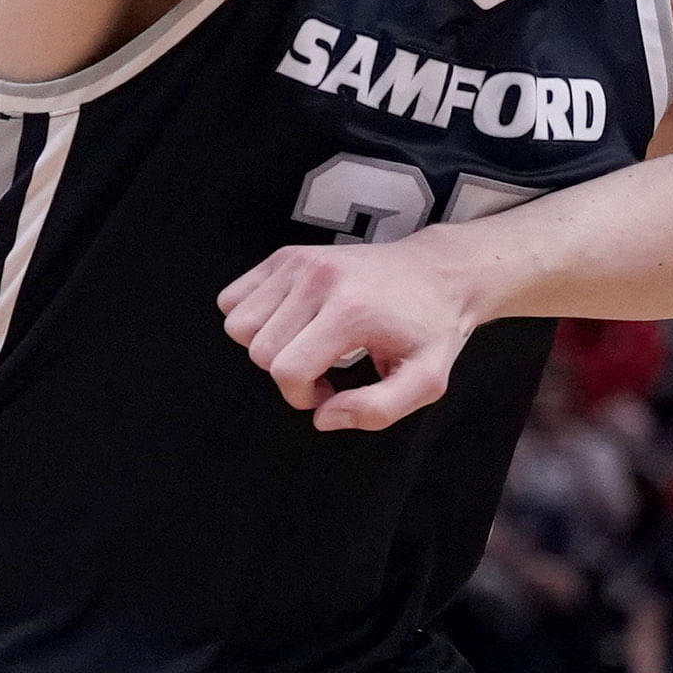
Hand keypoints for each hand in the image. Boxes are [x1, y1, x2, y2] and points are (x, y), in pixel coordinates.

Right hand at [219, 238, 484, 431]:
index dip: (302, 396)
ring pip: (238, 324)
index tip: (331, 392)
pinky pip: (234, 298)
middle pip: (260, 351)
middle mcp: (318, 280)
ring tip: (307, 347)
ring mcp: (298, 262)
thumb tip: (323, 417)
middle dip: (286, 375)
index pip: (287, 371)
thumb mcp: (426, 381)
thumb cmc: (431, 330)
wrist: (438, 273)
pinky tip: (292, 325)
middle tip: (324, 371)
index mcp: (350, 311)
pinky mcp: (287, 255)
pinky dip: (253, 319)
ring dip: (266, 348)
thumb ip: (377, 411)